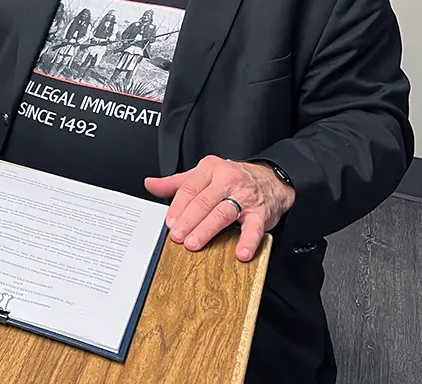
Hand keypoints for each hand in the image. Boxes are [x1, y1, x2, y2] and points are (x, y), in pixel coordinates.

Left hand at [144, 156, 294, 262]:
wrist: (270, 180)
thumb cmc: (232, 179)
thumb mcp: (203, 175)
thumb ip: (176, 182)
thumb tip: (150, 184)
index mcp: (210, 169)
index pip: (189, 189)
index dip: (177, 207)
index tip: (170, 222)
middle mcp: (227, 180)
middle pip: (203, 202)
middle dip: (188, 220)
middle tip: (177, 236)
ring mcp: (245, 196)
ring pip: (222, 213)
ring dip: (206, 230)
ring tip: (194, 243)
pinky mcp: (261, 213)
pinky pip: (254, 228)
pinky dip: (248, 241)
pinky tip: (240, 252)